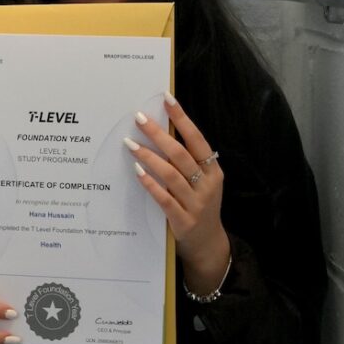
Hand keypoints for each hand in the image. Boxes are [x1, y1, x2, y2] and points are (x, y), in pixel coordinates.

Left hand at [127, 93, 230, 294]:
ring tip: (130, 144)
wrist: (208, 244)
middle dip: (159, 134)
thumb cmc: (200, 206)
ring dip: (149, 157)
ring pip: (171, 175)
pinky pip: (164, 199)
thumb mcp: (203, 183)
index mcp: (213, 172)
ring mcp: (196, 204)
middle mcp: (207, 186)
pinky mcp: (183, 221)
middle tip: (139, 119)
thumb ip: (188, 162)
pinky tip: (137, 171)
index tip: (167, 99)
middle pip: (181, 154)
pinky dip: (150, 184)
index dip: (182, 119)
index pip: (198, 140)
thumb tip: (162, 132)